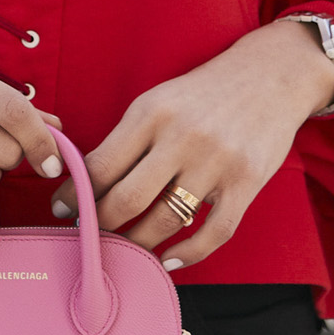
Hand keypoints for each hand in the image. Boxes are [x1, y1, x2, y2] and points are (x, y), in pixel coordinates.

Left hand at [53, 21, 333, 270]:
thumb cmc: (204, 93)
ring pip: (165, 221)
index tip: (61, 210)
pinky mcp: (247, 182)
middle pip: (126, 199)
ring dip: (138, 243)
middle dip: (100, 225)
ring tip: (125, 249)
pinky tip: (169, 258)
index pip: (100, 165)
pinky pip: (213, 232)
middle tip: (89, 235)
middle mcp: (182, 137)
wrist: (271, 75)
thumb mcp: (158, 101)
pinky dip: (188, 254)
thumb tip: (84, 183)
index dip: (74, 195)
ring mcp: (217, 161)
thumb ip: (127, 139)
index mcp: (151, 113)